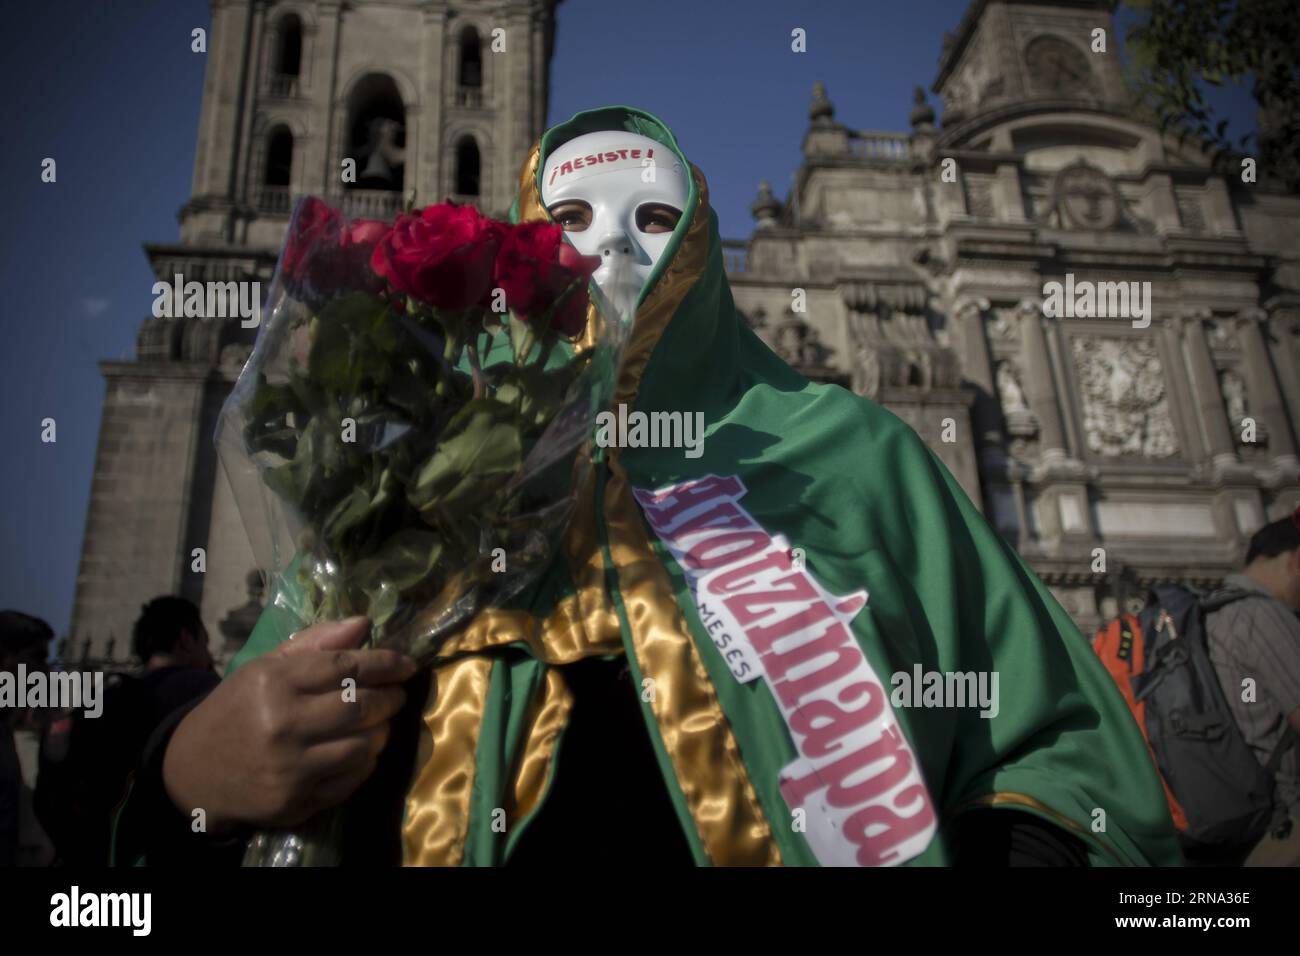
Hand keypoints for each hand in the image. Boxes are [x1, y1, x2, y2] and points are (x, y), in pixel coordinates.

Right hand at [161, 616, 415, 832]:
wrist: (192, 771)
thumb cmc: (237, 709)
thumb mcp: (265, 667)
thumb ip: (315, 642)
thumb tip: (364, 624)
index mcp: (275, 683)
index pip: (347, 667)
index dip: (386, 663)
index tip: (406, 664)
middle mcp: (283, 725)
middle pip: (362, 707)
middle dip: (391, 698)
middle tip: (397, 693)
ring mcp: (291, 768)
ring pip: (364, 746)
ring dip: (383, 731)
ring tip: (380, 721)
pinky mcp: (296, 802)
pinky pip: (352, 779)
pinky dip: (366, 762)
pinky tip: (360, 749)